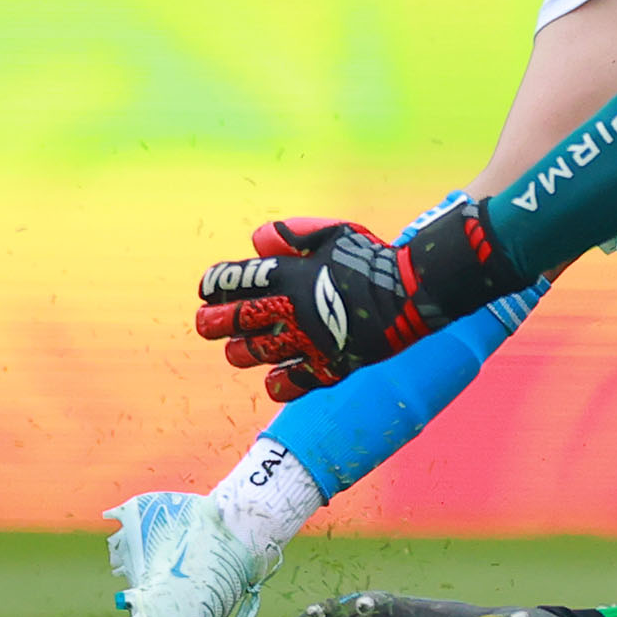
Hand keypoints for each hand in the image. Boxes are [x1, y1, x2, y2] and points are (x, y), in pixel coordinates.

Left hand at [193, 204, 523, 403]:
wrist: (410, 291)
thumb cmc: (369, 256)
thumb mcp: (331, 232)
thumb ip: (291, 235)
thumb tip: (256, 240)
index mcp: (287, 274)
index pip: (234, 280)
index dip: (214, 284)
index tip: (207, 289)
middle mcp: (289, 309)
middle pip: (234, 321)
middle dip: (213, 322)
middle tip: (206, 324)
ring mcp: (306, 341)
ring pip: (254, 354)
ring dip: (239, 352)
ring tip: (235, 351)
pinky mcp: (326, 367)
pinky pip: (290, 384)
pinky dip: (277, 384)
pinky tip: (273, 379)